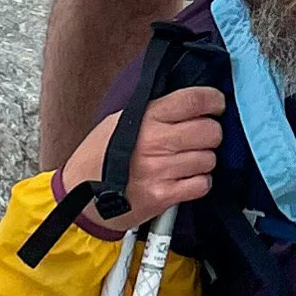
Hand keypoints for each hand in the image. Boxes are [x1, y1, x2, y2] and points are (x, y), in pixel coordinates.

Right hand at [60, 84, 225, 232]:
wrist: (79, 196)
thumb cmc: (100, 155)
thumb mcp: (121, 120)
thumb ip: (156, 110)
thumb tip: (192, 102)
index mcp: (146, 117)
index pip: (194, 100)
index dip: (214, 100)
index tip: (216, 105)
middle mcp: (155, 141)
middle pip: (210, 131)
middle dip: (211, 133)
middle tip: (200, 137)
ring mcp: (160, 170)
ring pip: (209, 159)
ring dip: (204, 160)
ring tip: (186, 160)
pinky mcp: (163, 196)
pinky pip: (202, 184)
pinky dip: (200, 182)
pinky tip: (185, 179)